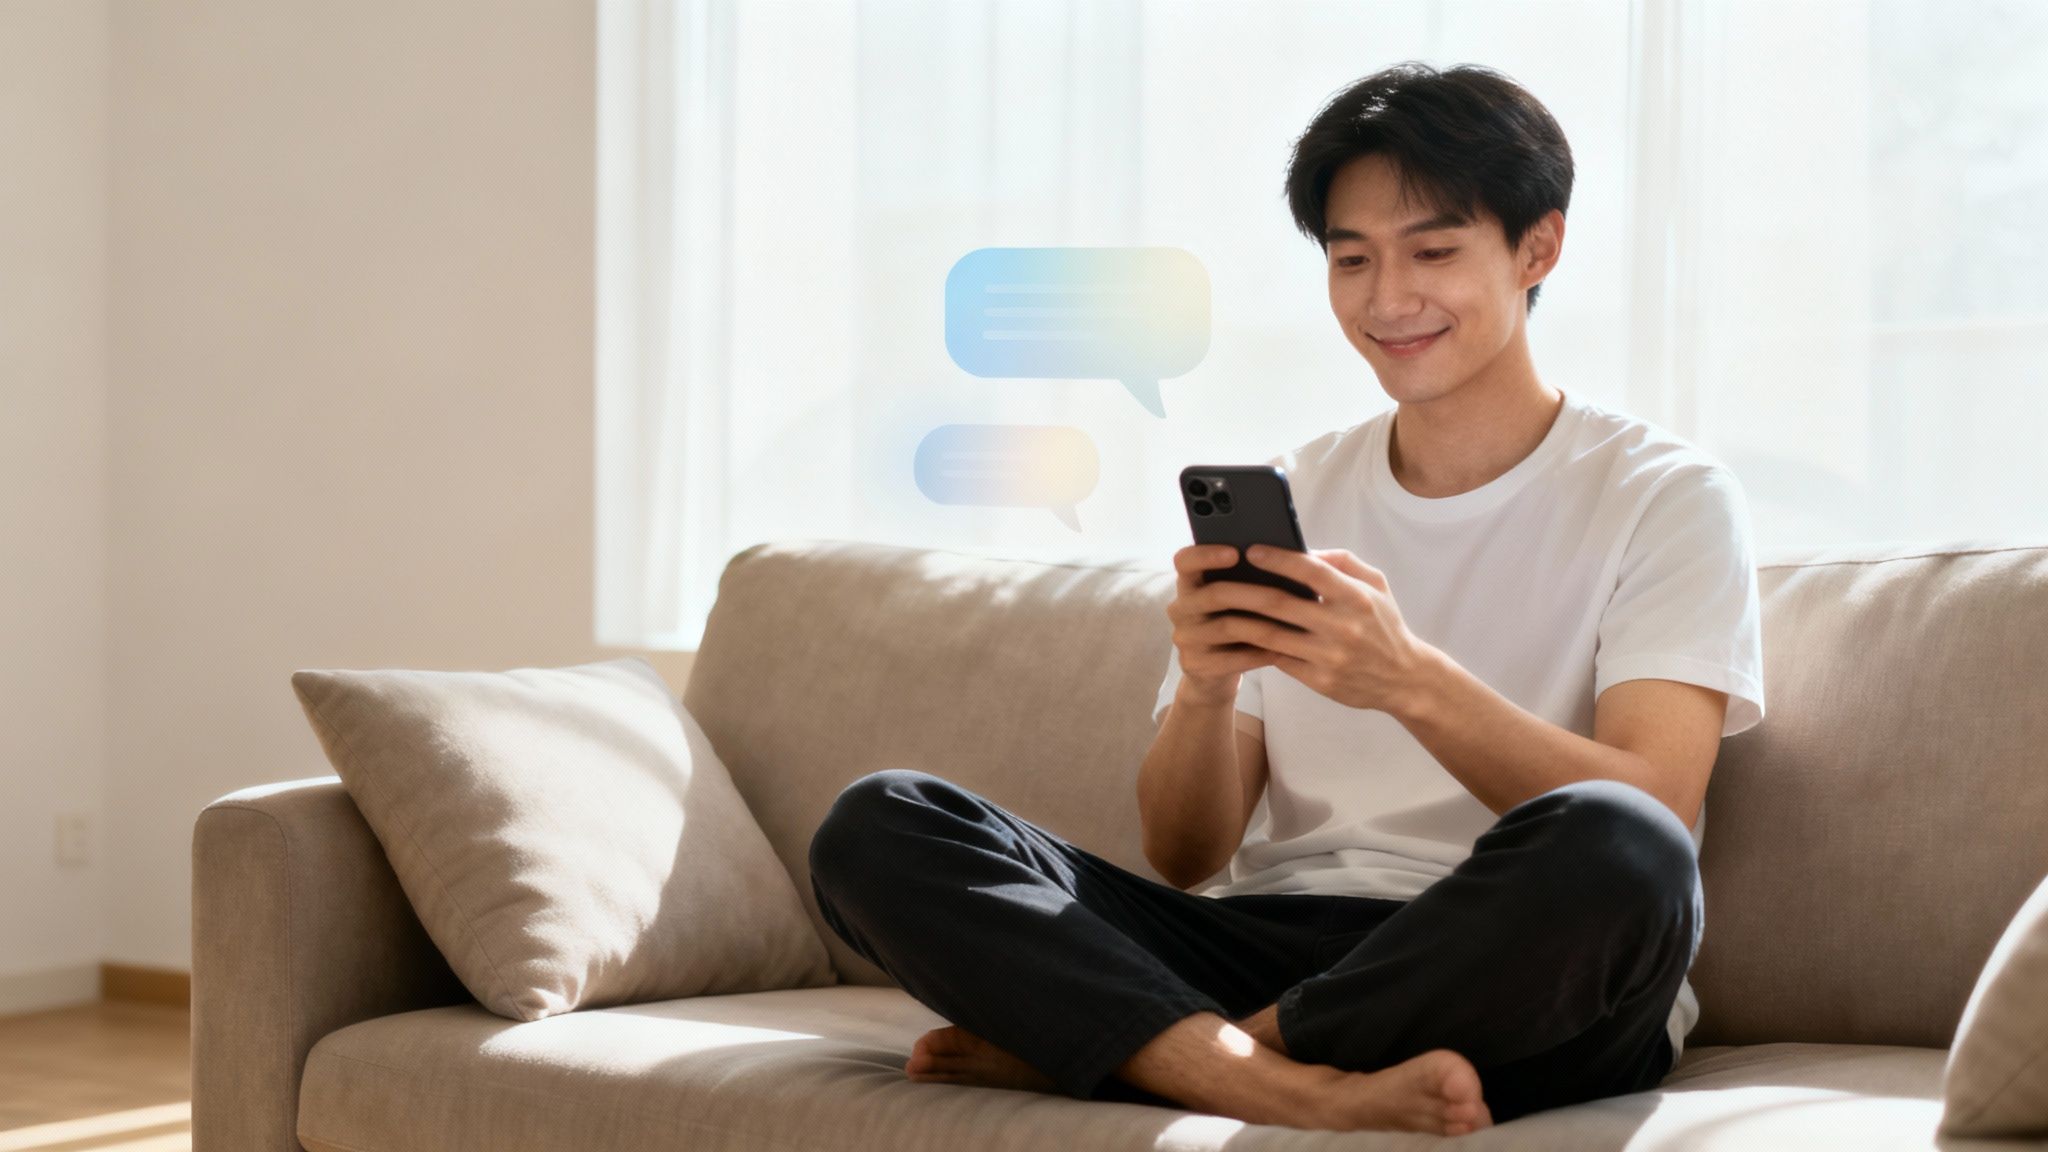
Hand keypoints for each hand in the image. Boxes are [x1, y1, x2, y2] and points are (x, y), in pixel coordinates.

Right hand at [1166, 544, 1283, 702]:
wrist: (1215, 672)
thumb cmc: (1234, 623)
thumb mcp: (1234, 599)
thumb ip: (1247, 580)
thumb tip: (1288, 560)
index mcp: (1189, 584)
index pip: (1184, 561)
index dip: (1206, 555)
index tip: (1236, 552)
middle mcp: (1181, 608)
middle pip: (1213, 595)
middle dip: (1251, 593)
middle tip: (1283, 594)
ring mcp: (1185, 638)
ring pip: (1225, 627)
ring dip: (1261, 626)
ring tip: (1290, 624)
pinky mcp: (1194, 664)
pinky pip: (1229, 659)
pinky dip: (1257, 655)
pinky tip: (1280, 651)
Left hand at [1223, 544, 1435, 714]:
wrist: (1404, 679)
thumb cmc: (1384, 625)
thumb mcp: (1375, 585)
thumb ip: (1341, 562)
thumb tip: (1303, 549)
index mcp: (1356, 597)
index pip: (1310, 571)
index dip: (1277, 558)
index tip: (1251, 550)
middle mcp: (1342, 626)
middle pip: (1280, 604)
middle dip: (1244, 589)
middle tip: (1220, 580)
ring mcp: (1330, 656)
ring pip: (1271, 635)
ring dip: (1241, 620)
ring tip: (1220, 608)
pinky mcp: (1320, 680)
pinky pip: (1278, 659)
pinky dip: (1255, 646)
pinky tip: (1237, 635)